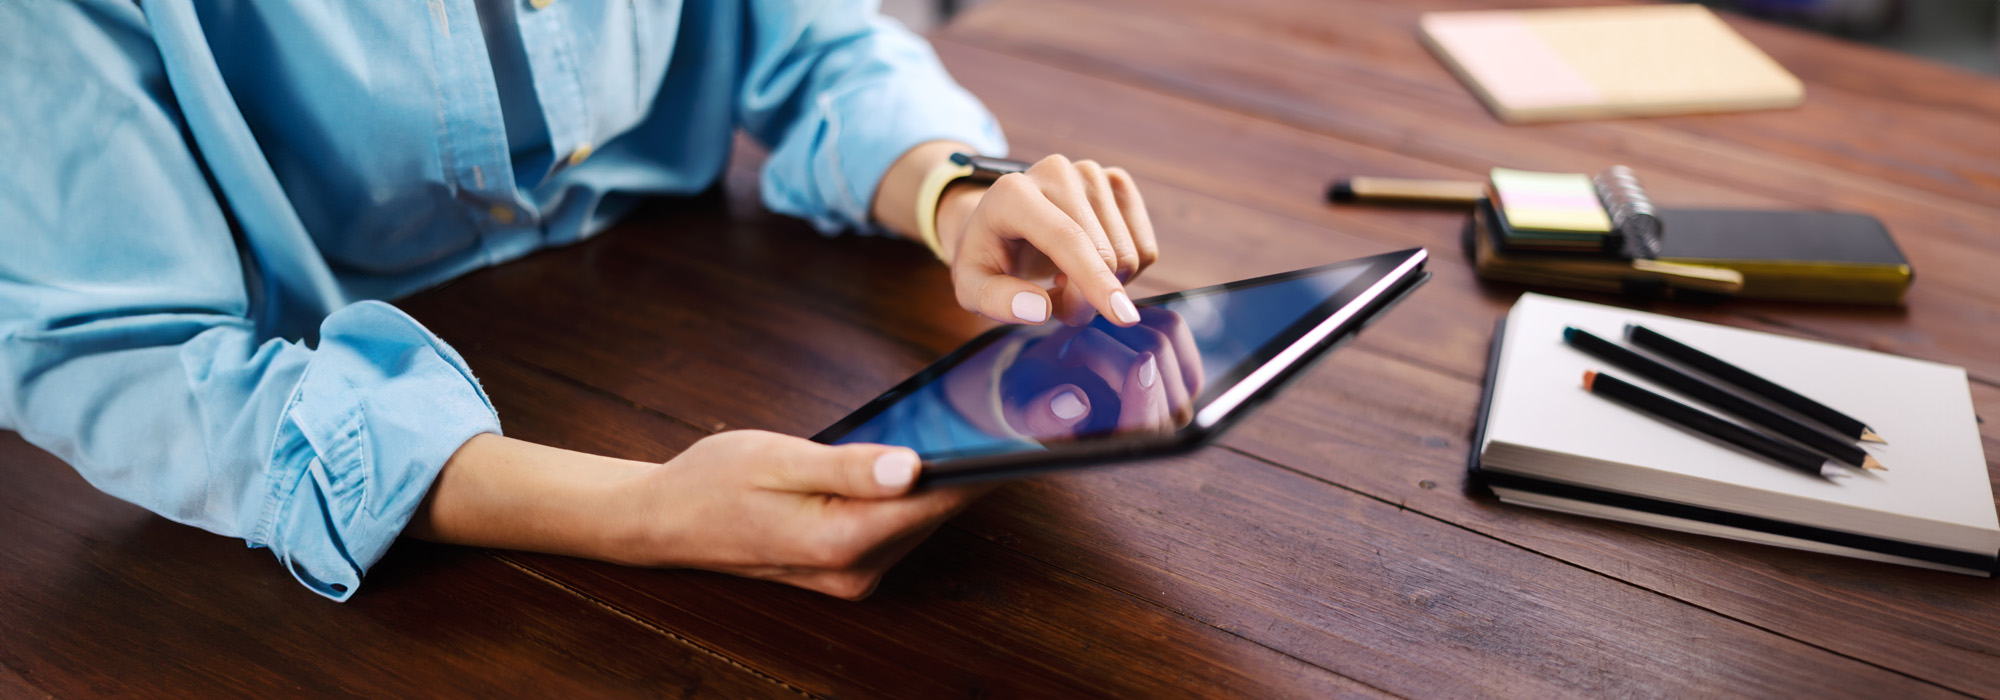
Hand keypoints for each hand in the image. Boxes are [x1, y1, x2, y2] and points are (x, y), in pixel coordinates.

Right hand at [412, 432, 985, 600]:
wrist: (664, 520)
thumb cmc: (713, 481)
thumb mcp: (779, 458)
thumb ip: (849, 466)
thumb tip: (912, 467)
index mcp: (841, 540)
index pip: (936, 501)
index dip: (983, 466)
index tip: (1024, 434)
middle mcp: (854, 569)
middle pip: (936, 512)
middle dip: (968, 466)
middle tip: (1006, 413)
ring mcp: (851, 573)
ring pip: (919, 519)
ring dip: (944, 480)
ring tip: (974, 427)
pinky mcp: (846, 566)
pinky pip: (897, 525)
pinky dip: (914, 494)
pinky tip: (922, 456)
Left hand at [938, 154, 1158, 326]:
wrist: (1001, 223)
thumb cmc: (987, 257)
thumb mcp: (972, 287)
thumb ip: (997, 301)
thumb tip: (1040, 310)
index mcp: (1013, 193)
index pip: (1067, 238)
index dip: (1094, 280)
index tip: (1122, 318)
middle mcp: (1055, 171)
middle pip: (1103, 253)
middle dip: (1087, 297)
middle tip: (1054, 301)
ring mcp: (1090, 172)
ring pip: (1129, 254)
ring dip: (1103, 286)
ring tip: (1065, 278)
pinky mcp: (1117, 182)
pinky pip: (1145, 248)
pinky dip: (1123, 273)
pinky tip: (1089, 263)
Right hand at [994, 306, 1204, 439]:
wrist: (1049, 378)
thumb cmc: (1034, 399)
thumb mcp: (1023, 410)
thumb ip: (1043, 415)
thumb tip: (1076, 404)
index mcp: (1121, 447)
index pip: (1149, 427)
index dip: (1148, 396)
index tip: (1141, 364)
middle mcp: (1159, 426)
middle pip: (1154, 368)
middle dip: (1104, 345)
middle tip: (1069, 351)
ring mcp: (1177, 394)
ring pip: (1164, 341)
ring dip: (1118, 329)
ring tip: (1088, 340)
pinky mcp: (1183, 362)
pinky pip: (1172, 327)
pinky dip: (1139, 316)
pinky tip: (1114, 329)